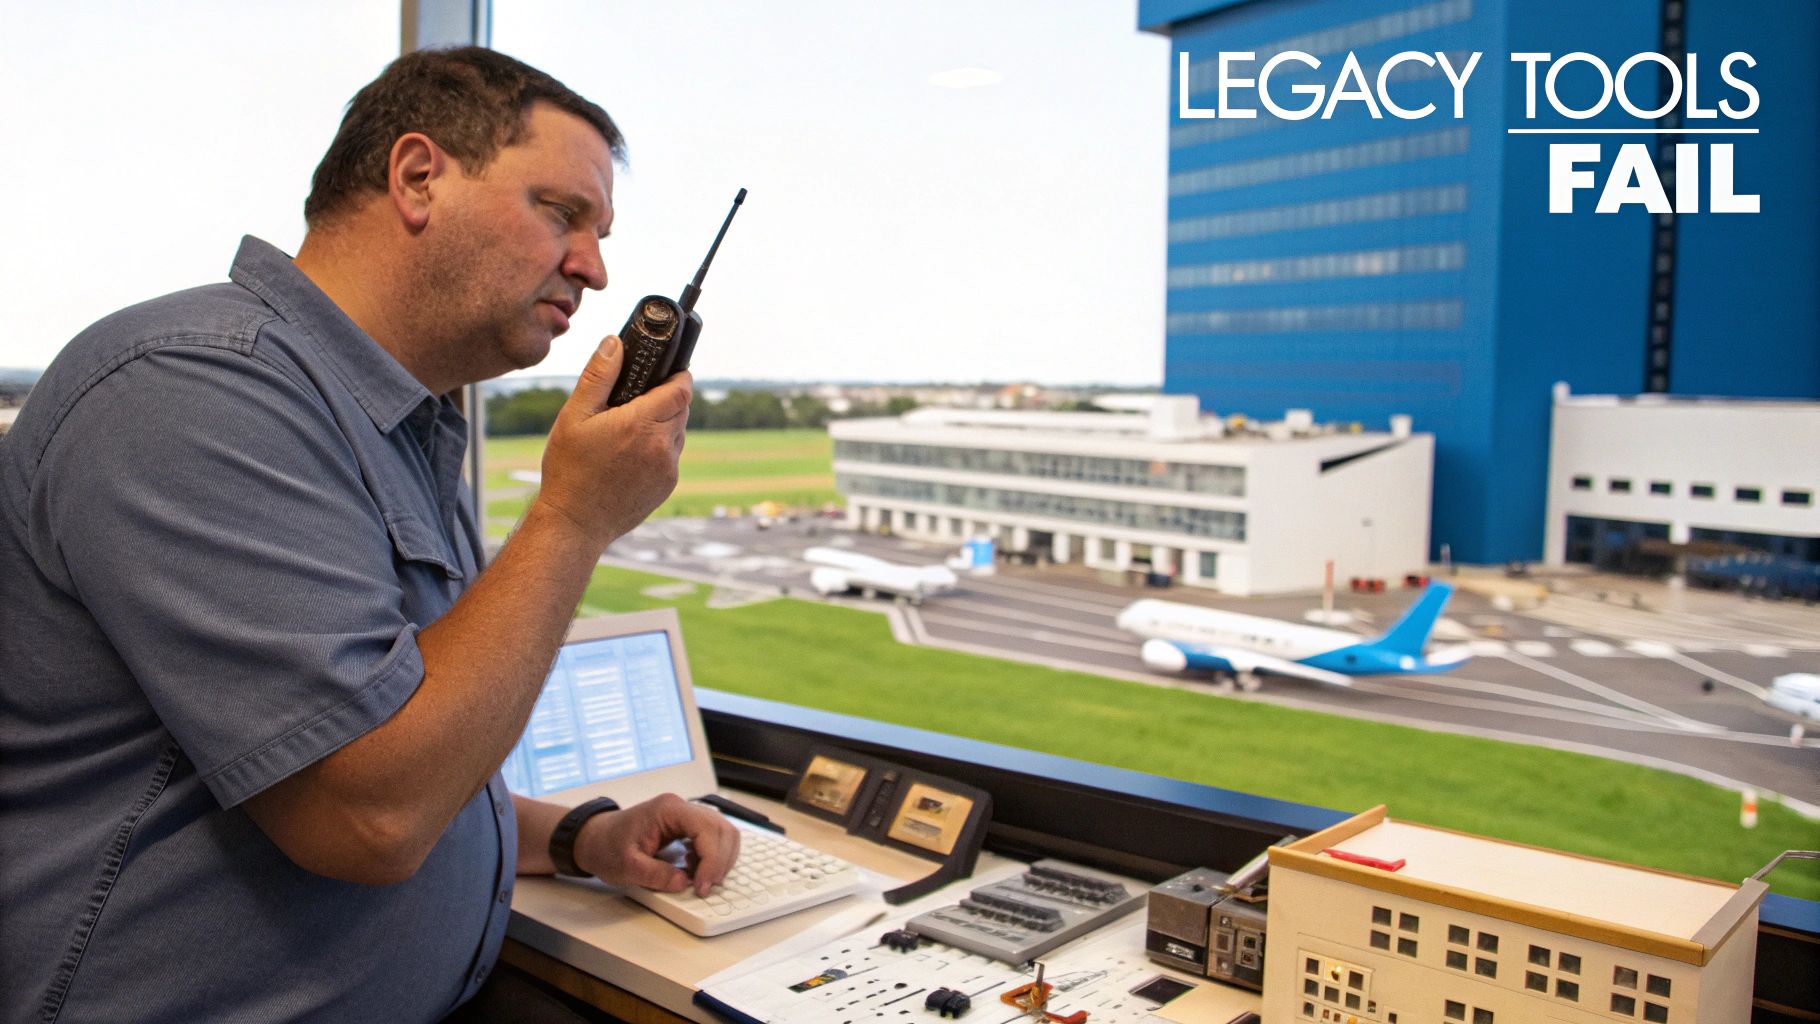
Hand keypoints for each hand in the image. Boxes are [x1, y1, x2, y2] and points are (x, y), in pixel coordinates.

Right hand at [534, 336, 692, 546]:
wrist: (575, 523)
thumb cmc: (569, 469)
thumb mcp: (575, 416)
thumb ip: (598, 376)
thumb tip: (615, 343)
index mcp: (642, 424)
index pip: (682, 388)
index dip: (678, 375)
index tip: (668, 369)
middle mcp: (662, 447)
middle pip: (683, 408)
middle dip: (668, 397)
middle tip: (640, 397)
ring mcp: (668, 469)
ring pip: (678, 433)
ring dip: (664, 423)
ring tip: (631, 427)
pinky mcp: (667, 486)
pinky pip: (672, 457)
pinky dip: (659, 448)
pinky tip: (631, 453)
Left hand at [574, 793, 740, 896]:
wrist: (594, 839)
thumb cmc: (606, 846)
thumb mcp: (627, 866)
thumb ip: (656, 875)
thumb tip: (685, 883)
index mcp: (668, 810)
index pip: (707, 829)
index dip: (712, 859)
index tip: (703, 885)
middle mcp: (681, 808)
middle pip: (722, 829)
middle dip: (720, 861)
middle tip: (706, 886)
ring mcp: (685, 815)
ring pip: (723, 833)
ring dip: (720, 859)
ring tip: (702, 879)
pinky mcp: (686, 826)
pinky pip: (713, 838)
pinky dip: (713, 857)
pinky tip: (696, 870)